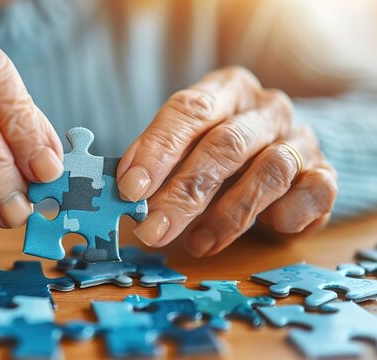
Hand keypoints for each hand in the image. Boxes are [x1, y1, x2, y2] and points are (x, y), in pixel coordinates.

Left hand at [117, 66, 337, 255]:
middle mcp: (266, 108)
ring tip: (196, 243)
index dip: (157, 149)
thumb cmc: (223, 158)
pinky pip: (307, 195)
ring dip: (226, 215)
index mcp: (226, 90)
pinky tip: (263, 232)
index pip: (189, 110)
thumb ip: (160, 166)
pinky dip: (281, 217)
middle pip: (224, 144)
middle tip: (152, 229)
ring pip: (267, 172)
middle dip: (184, 192)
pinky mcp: (324, 174)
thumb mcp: (188, 151)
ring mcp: (300, 139)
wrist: (287, 165)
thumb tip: (123, 195)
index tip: (130, 187)